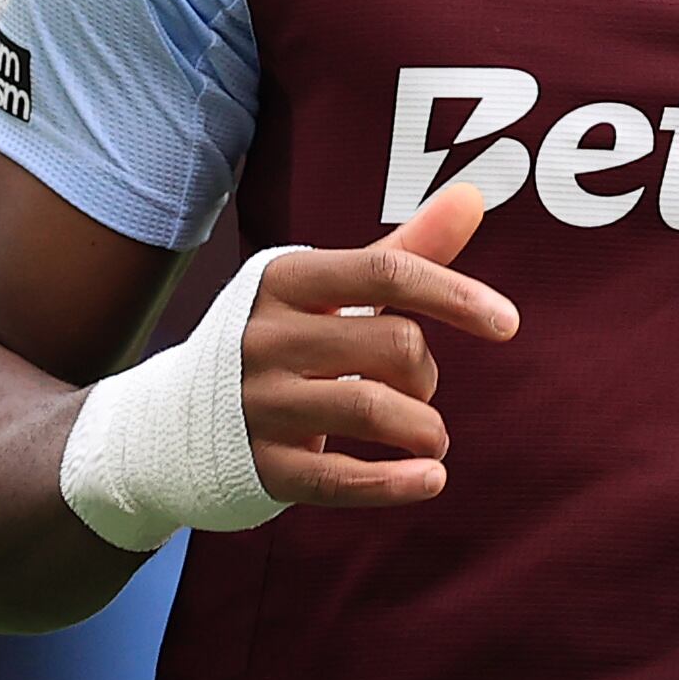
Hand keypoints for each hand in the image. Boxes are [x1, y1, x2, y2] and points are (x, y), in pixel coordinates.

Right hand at [241, 185, 521, 510]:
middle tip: (419, 387)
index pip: (386, 272)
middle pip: (393, 344)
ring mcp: (259, 404)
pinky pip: (339, 478)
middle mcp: (267, 337)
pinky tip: (431, 478)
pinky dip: (395, 483)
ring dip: (424, 427)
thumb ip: (405, 249)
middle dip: (427, 371)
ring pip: (373, 409)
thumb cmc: (280, 340)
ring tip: (430, 436)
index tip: (508, 323)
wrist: (170, 421)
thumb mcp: (330, 289)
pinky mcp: (260, 465)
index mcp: (286, 279)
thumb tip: (472, 196)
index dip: (456, 295)